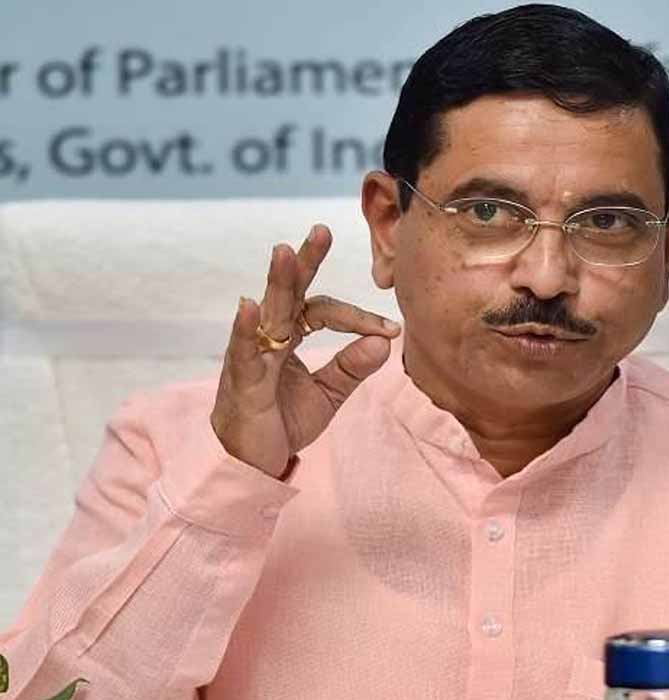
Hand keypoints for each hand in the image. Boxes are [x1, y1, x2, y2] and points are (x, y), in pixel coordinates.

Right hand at [210, 224, 400, 477]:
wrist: (255, 463)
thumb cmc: (283, 421)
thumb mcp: (329, 393)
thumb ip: (352, 367)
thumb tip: (384, 342)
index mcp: (290, 335)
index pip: (324, 311)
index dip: (358, 317)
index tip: (390, 329)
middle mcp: (269, 337)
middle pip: (290, 293)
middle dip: (306, 261)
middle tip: (322, 230)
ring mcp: (252, 355)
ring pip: (267, 312)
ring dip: (277, 282)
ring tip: (285, 251)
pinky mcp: (241, 380)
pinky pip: (243, 350)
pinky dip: (245, 327)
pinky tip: (249, 304)